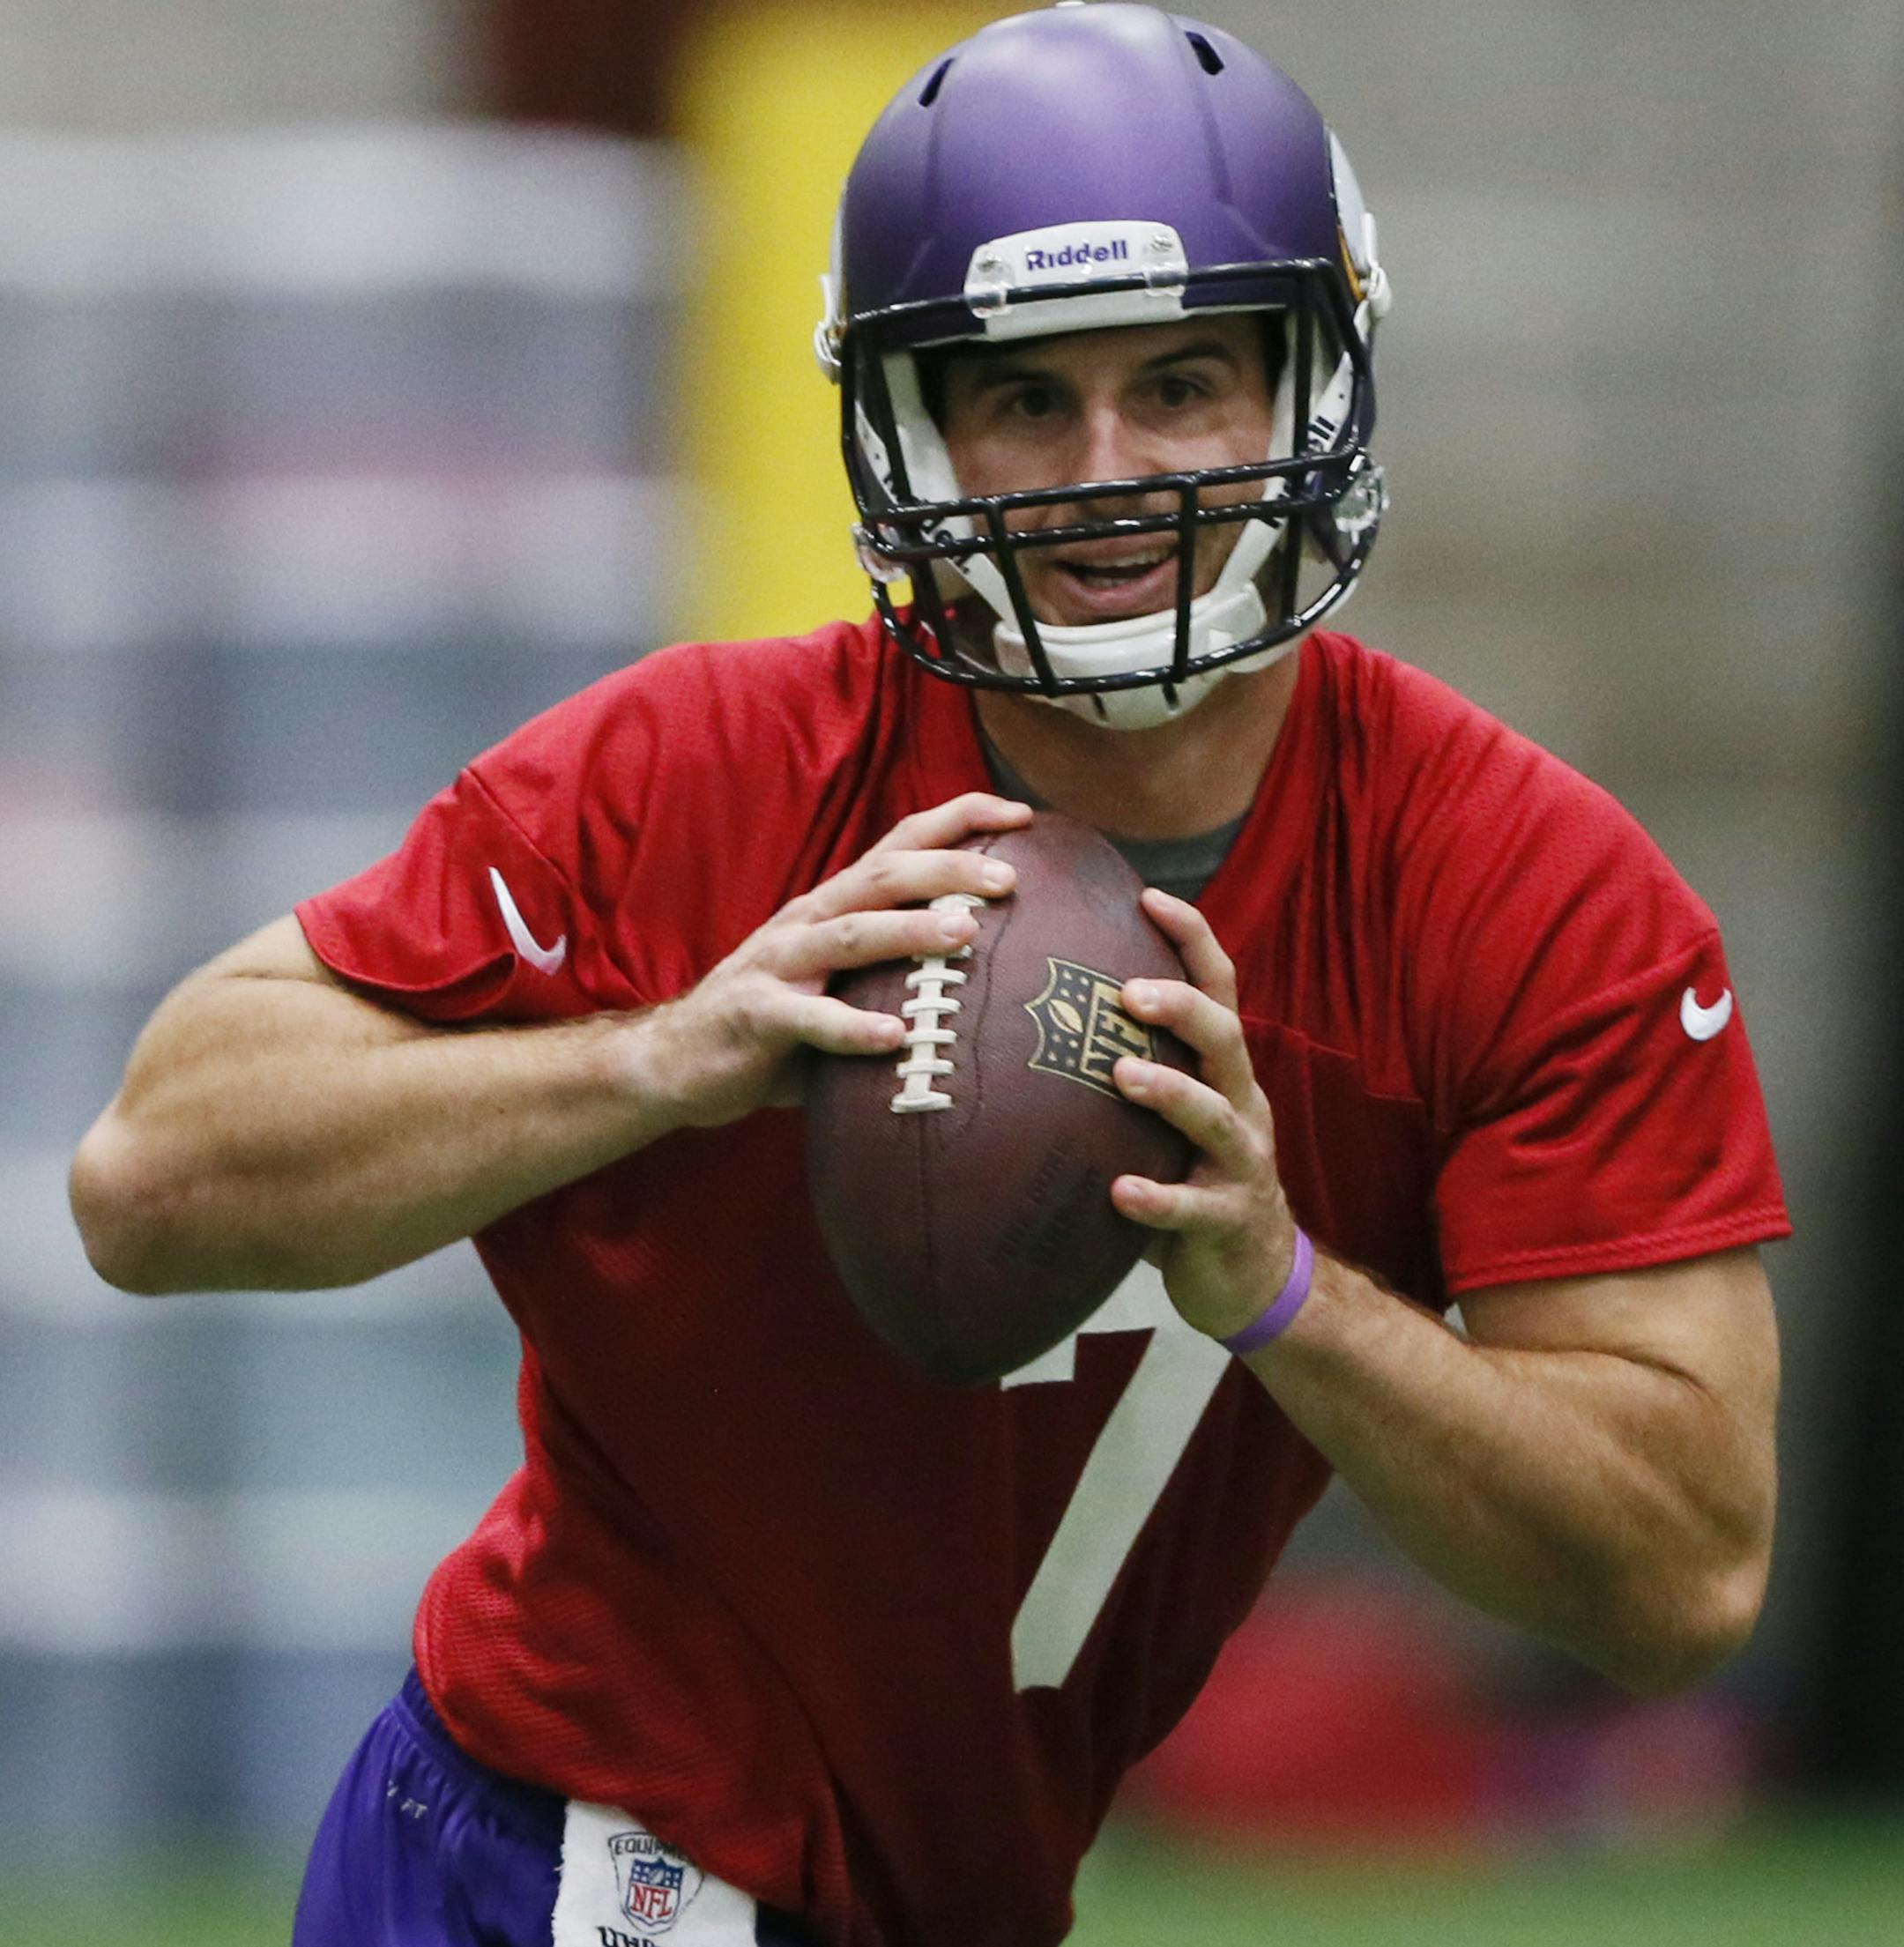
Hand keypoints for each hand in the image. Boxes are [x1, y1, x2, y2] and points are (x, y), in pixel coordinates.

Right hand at [634, 793, 1030, 1129]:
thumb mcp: (844, 982)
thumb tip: (1000, 976)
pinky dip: (852, 1026)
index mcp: (836, 904)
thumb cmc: (782, 1024)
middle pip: (884, 876)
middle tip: (1010, 880)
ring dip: (909, 932)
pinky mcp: (756, 1015)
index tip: (1024, 817)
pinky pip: (808, 1019)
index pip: (901, 844)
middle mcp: (810, 919)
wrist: (677, 1060)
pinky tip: (893, 1037)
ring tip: (964, 934)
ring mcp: (779, 963)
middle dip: (949, 871)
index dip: (960, 821)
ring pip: (851, 935)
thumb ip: (900, 971)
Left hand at [1110, 888, 1299, 1340]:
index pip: (1217, 988)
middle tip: (1129, 991)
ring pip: (1214, 1117)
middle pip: (1225, 1037)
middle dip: (1182, 1007)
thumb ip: (1122, 1064)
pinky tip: (1119, 1193)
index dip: (1191, 939)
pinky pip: (1193, 1209)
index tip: (1148, 895)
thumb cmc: (1188, 1177)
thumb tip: (1031, 1005)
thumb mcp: (1166, 1114)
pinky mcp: (1227, 1222)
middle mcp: (1240, 1104)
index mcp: (1222, 1070)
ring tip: (1121, 1075)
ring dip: (1170, 1092)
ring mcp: (1240, 1164)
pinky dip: (1157, 1199)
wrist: (1251, 1276)